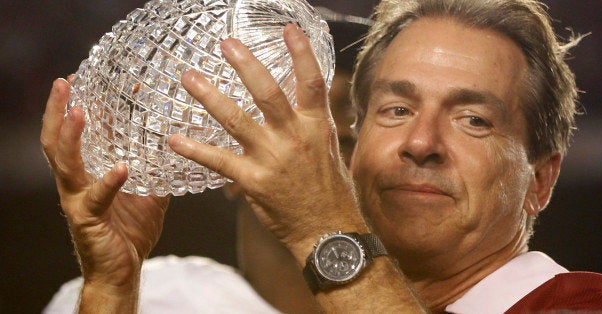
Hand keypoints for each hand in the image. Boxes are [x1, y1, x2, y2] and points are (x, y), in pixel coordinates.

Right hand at [40, 79, 168, 299]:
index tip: (93, 79)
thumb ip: (156, 172)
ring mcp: (76, 200)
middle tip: (64, 82)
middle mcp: (76, 183)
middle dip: (56, 110)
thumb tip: (178, 150)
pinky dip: (108, 181)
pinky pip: (95, 198)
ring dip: (70, 135)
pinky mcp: (86, 219)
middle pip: (56, 140)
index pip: (83, 134)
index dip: (85, 106)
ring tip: (78, 111)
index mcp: (89, 172)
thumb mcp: (149, 194)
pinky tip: (121, 168)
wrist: (122, 270)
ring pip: (65, 163)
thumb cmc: (130, 232)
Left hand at [169, 24, 367, 257]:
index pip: (312, 82)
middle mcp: (294, 137)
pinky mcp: (253, 182)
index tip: (288, 29)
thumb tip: (300, 101)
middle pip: (268, 92)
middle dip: (245, 65)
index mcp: (315, 126)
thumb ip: (309, 124)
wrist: (327, 231)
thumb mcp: (326, 150)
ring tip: (189, 78)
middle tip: (225, 44)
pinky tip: (174, 139)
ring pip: (236, 120)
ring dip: (210, 97)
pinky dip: (195, 149)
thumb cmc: (328, 191)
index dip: (301, 53)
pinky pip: (218, 160)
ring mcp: (272, 159)